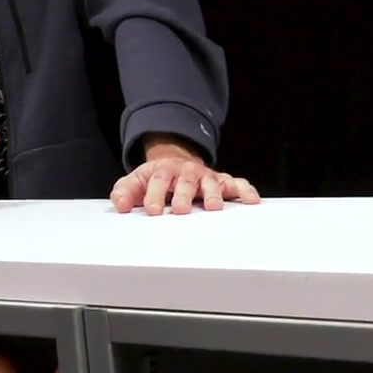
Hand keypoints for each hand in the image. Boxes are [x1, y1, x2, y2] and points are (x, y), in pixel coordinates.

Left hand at [110, 154, 260, 214]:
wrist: (175, 162)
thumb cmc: (155, 179)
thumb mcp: (135, 182)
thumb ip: (125, 192)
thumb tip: (121, 205)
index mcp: (163, 171)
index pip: (158, 181)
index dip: (155, 195)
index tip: (153, 211)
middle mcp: (187, 172)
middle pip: (186, 182)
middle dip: (183, 195)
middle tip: (180, 210)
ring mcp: (206, 176)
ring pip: (211, 183)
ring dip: (213, 194)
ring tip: (213, 207)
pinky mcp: (223, 181)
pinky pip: (237, 184)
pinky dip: (245, 190)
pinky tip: (251, 201)